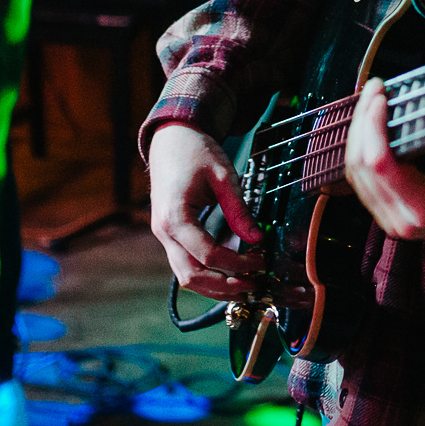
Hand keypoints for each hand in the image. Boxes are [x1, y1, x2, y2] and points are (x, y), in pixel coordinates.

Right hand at [148, 123, 265, 300]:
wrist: (171, 138)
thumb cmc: (195, 152)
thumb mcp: (223, 175)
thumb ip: (239, 210)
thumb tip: (258, 238)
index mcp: (174, 216)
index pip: (207, 254)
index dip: (236, 264)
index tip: (260, 261)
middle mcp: (164, 231)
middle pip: (191, 275)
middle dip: (224, 286)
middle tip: (254, 284)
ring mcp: (163, 236)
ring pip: (185, 276)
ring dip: (214, 287)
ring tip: (245, 286)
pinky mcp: (169, 235)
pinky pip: (185, 264)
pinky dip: (206, 274)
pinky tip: (230, 273)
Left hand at [344, 79, 424, 249]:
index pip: (380, 164)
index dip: (372, 125)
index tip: (382, 93)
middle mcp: (404, 220)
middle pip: (360, 166)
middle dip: (362, 121)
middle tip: (376, 87)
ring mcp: (393, 221)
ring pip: (355, 173)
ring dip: (359, 133)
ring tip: (373, 99)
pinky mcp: (390, 214)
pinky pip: (363, 180)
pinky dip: (363, 149)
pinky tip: (373, 123)